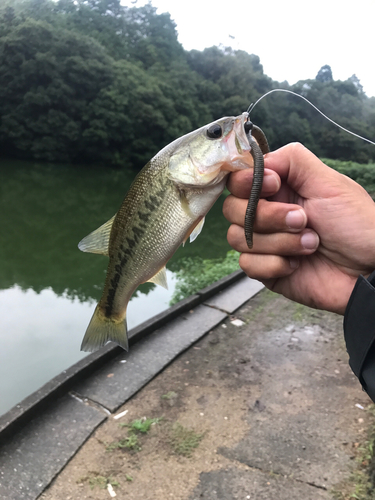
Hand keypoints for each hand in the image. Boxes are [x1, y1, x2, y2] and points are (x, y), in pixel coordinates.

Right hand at [223, 143, 374, 314]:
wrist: (368, 271)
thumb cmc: (356, 225)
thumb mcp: (328, 183)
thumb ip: (292, 161)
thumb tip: (256, 160)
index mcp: (279, 190)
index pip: (238, 180)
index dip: (246, 183)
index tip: (273, 185)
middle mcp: (267, 214)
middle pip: (231, 208)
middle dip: (267, 216)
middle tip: (302, 220)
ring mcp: (264, 243)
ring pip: (238, 238)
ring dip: (278, 242)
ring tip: (311, 244)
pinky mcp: (265, 269)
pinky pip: (247, 265)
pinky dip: (275, 264)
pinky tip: (298, 264)